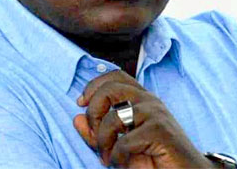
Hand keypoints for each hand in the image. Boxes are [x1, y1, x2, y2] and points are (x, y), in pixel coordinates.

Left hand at [73, 70, 215, 167]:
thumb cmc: (154, 157)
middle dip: (94, 112)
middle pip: (110, 88)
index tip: (81, 103)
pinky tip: (122, 164)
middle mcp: (149, 100)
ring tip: (107, 157)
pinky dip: (117, 157)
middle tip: (96, 136)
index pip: (115, 76)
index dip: (93, 85)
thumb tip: (76, 118)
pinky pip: (124, 141)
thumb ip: (98, 131)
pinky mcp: (160, 130)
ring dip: (103, 141)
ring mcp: (155, 113)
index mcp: (141, 97)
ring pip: (114, 116)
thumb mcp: (120, 143)